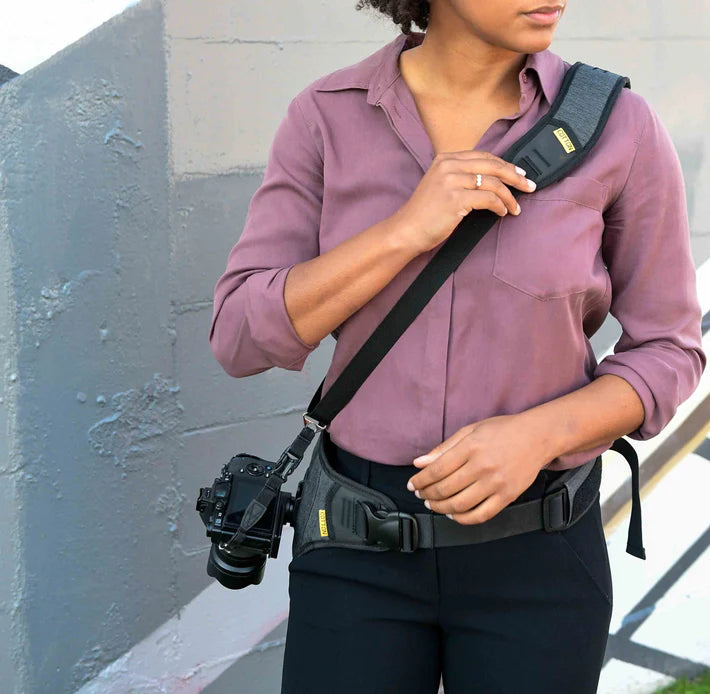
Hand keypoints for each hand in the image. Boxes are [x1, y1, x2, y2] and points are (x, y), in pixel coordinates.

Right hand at [390, 150, 536, 254]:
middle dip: (515, 176)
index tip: (519, 174)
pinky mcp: (456, 198)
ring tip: (515, 207)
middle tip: (529, 186)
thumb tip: (492, 181)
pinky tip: (503, 213)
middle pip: (493, 165)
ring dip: (509, 196)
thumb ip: (461, 177)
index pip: (484, 156)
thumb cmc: (424, 214)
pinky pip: (488, 199)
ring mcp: (452, 180)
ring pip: (493, 183)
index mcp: (445, 159)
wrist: (406, 231)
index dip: (505, 164)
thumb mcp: (440, 186)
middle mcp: (449, 165)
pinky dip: (500, 206)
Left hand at [406, 414, 552, 524]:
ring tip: (433, 504)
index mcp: (471, 447)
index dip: (421, 480)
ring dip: (441, 508)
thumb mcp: (470, 430)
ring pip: (460, 504)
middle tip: (421, 494)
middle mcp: (483, 466)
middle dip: (427, 494)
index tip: (412, 484)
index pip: (437, 469)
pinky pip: (481, 515)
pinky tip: (453, 514)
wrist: (537, 436)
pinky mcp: (508, 496)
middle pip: (446, 488)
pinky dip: (463, 519)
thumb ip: (444, 448)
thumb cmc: (502, 430)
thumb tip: (419, 463)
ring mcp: (496, 483)